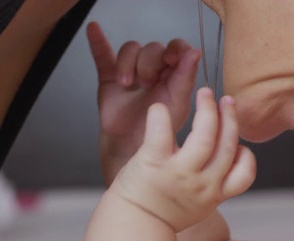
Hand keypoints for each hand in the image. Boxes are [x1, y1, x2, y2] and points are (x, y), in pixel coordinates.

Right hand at [86, 22, 200, 184]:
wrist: (133, 153)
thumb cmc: (160, 134)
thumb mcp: (177, 104)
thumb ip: (185, 78)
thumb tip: (195, 52)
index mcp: (176, 76)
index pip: (178, 48)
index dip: (175, 49)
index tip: (170, 59)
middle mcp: (156, 71)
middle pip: (153, 48)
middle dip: (150, 62)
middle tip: (147, 82)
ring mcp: (133, 73)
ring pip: (131, 49)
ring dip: (129, 63)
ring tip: (128, 83)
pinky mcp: (110, 78)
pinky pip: (103, 55)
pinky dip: (98, 41)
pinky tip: (94, 30)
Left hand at [112, 88, 255, 231]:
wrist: (132, 227)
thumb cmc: (163, 215)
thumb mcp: (199, 207)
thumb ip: (214, 184)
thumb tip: (227, 158)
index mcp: (215, 194)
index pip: (245, 173)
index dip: (245, 154)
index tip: (237, 142)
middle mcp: (203, 184)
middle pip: (228, 144)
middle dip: (230, 117)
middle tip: (225, 100)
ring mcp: (180, 173)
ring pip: (206, 134)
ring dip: (208, 109)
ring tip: (205, 94)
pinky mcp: (154, 163)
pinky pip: (162, 132)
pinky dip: (162, 116)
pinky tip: (160, 108)